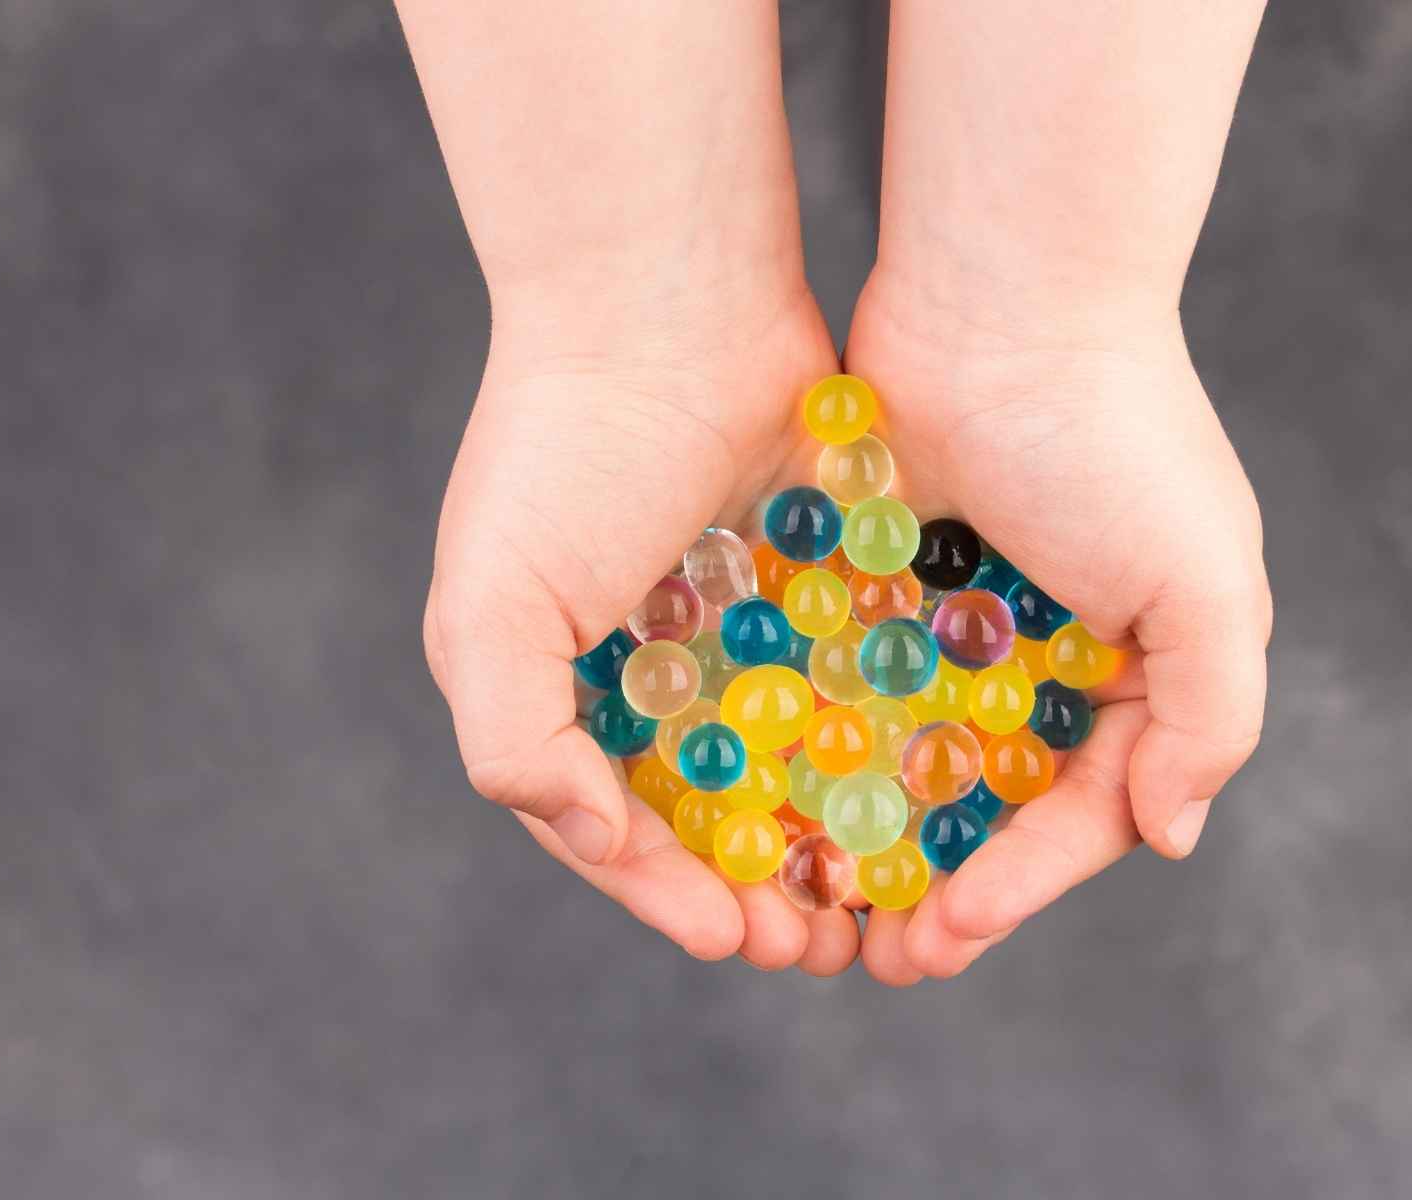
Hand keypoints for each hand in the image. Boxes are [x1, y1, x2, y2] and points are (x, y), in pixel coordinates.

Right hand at [423, 287, 861, 973]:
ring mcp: (738, 626)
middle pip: (712, 814)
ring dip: (829, 838)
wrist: (663, 299)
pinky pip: (846, 682)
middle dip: (763, 888)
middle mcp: (652, 669)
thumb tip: (598, 840)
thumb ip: (513, 739)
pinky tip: (919, 795)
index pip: (615, 828)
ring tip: (879, 897)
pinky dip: (872, 742)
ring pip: (791, 764)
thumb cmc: (561, 453)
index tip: (734, 939)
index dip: (668, 895)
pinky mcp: (814, 582)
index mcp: (564, 690)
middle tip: (822, 945)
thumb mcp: (493, 605)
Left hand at [844, 276, 1270, 984]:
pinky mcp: (875, 578)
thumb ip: (1210, 719)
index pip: (1083, 811)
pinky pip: (850, 685)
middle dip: (942, 888)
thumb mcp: (1208, 583)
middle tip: (883, 958)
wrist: (1003, 291)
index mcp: (1133, 667)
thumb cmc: (1117, 439)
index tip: (952, 933)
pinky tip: (779, 810)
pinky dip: (823, 751)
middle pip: (990, 806)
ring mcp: (953, 619)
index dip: (1022, 884)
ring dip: (873, 843)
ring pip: (910, 762)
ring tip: (823, 913)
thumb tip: (1171, 840)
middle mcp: (1044, 653)